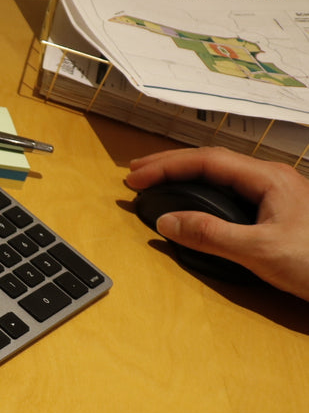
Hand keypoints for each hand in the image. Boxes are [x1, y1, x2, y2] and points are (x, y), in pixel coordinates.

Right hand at [125, 146, 308, 299]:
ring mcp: (277, 193)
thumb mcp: (259, 251)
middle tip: (135, 173)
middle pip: (212, 161)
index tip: (135, 177)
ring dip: (186, 175)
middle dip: (170, 164)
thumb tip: (167, 222)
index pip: (206, 160)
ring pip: (222, 173)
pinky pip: (231, 189)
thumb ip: (210, 235)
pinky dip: (202, 190)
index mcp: (268, 179)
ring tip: (157, 181)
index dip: (166, 166)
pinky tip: (193, 200)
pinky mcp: (278, 210)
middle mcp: (272, 179)